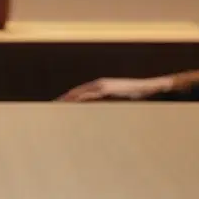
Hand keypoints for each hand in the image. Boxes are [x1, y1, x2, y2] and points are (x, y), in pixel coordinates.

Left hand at [57, 76, 177, 101]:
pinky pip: (89, 96)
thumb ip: (108, 105)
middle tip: (49, 109)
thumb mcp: (118, 100)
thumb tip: (100, 114)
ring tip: (55, 109)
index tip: (56, 107)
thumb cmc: (135, 95)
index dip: (66, 100)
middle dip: (62, 101)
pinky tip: (70, 105)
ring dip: (66, 100)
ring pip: (79, 93)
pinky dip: (78, 100)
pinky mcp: (107, 89)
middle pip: (74, 93)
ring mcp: (102, 86)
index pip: (78, 93)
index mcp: (99, 86)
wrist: (149, 87)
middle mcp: (98, 84)